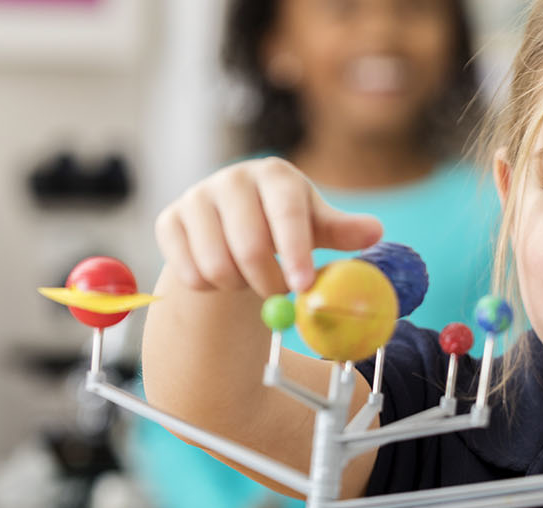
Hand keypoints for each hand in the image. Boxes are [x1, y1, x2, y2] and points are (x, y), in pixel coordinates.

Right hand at [154, 157, 382, 294]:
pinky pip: (189, 272)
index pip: (285, 213)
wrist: (233, 227)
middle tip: (280, 297)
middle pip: (249, 245)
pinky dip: (209, 288)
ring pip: (216, 265)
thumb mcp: (317, 225)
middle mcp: (232, 179)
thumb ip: (342, 230)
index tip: (303, 286)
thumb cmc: (285, 226)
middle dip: (269, 283)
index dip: (295, 252)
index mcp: (275, 175)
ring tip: (251, 279)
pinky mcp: (169, 220)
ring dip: (239, 287)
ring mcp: (196, 198)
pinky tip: (222, 275)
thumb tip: (373, 231)